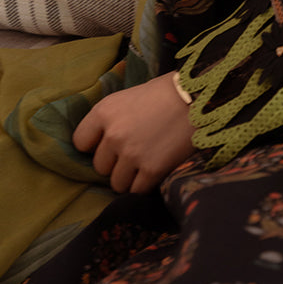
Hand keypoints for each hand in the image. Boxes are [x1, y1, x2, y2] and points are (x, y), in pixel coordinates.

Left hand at [73, 74, 194, 193]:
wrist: (201, 96)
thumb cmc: (166, 92)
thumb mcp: (130, 96)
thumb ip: (111, 119)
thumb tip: (100, 142)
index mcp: (105, 111)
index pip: (80, 142)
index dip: (95, 145)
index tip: (108, 143)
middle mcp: (114, 134)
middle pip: (100, 166)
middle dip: (115, 163)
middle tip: (135, 151)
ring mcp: (132, 154)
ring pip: (116, 183)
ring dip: (129, 177)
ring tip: (146, 162)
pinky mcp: (152, 170)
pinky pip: (136, 190)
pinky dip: (145, 184)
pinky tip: (156, 169)